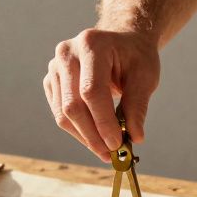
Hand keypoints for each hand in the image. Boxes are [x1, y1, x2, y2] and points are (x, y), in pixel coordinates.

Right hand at [44, 28, 159, 161]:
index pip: (91, 91)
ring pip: (63, 114)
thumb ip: (138, 105)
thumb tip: (135, 137)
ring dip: (84, 137)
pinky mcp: (51, 81)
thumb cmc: (135, 57)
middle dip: (92, 135)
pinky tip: (95, 139)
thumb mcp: (145, 76)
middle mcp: (67, 53)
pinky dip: (78, 131)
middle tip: (111, 154)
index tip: (117, 144)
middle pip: (73, 105)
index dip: (103, 121)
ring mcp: (55, 67)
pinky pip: (59, 114)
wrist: (121, 43)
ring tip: (105, 151)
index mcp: (91, 44)